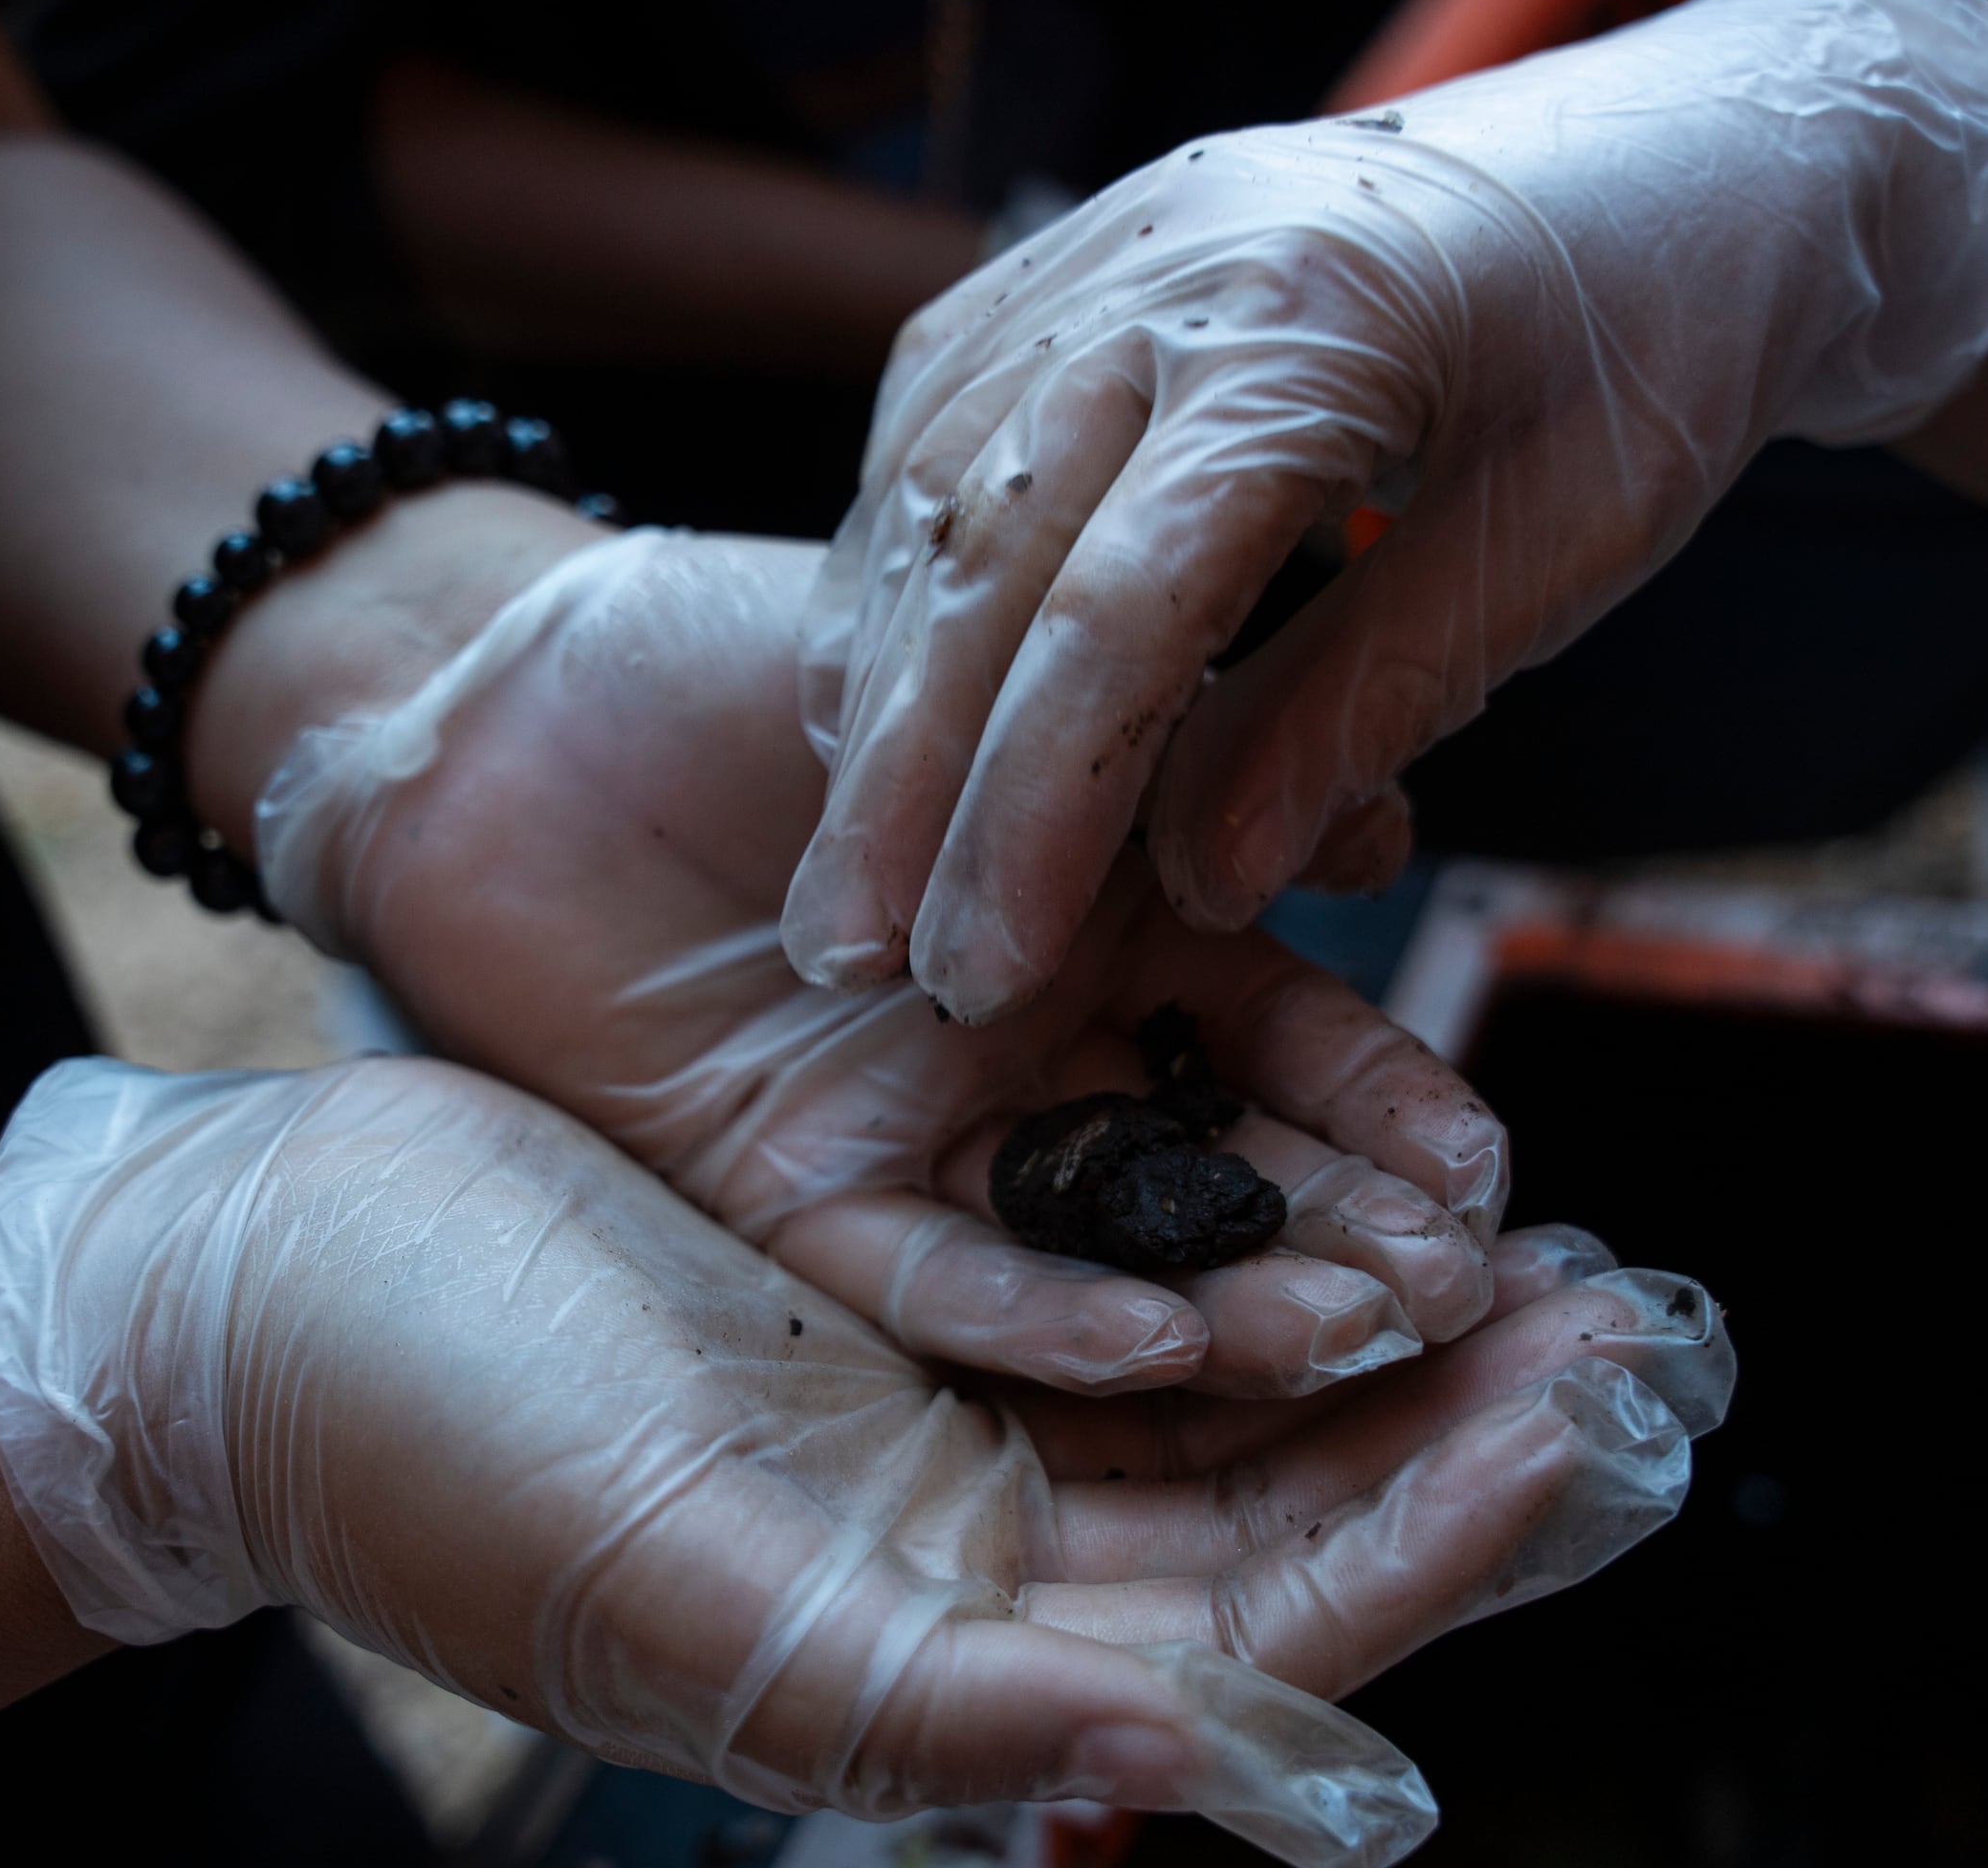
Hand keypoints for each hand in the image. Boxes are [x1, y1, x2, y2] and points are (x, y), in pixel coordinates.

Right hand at [0, 1056, 1732, 1859]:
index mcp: (926, 1672)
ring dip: (1370, 1312)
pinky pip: (1111, 1243)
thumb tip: (1203, 1788)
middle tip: (1620, 1309)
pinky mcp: (892, 1266)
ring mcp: (930, 1408)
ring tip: (1529, 1223)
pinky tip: (1332, 1131)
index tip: (1585, 1425)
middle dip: (1453, 1426)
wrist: (258, 1279)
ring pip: (1217, 1384)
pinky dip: (1233, 1204)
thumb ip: (934, 1706)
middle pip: (1271, 1517)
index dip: (1431, 1541)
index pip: (1251, 1644)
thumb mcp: (677, 1589)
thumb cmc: (425, 1450)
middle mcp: (957, 1557)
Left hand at [255, 532, 1506, 1397]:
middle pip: (1217, 1175)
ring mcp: (918, 1132)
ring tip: (1351, 1338)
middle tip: (1466, 1300)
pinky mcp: (792, 1198)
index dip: (1391, 1111)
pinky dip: (1044, 1315)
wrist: (489, 700)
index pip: (1284, 1042)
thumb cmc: (720, 645)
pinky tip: (1159, 1340)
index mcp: (1098, 917)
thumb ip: (1159, 762)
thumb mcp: (983, 682)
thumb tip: (1369, 826)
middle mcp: (1028, 1048)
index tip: (1497, 1176)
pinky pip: (936, 1278)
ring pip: (1097, 1251)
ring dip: (1226, 1308)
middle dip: (1346, 1242)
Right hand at [787, 0, 1987, 1021]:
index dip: (1032, 812)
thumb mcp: (1566, 546)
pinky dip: (894, 587)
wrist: (1684, 151)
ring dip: (876, 698)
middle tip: (856, 958)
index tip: (984, 969)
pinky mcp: (1059, 262)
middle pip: (979, 560)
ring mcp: (1092, 247)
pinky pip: (930, 436)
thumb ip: (1368, 706)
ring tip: (850, 872)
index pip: (1114, 611)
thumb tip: (1195, 884)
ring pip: (923, 499)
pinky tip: (877, 712)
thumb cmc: (1652, 347)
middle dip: (906, 784)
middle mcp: (1157, 264)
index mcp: (1302, 325)